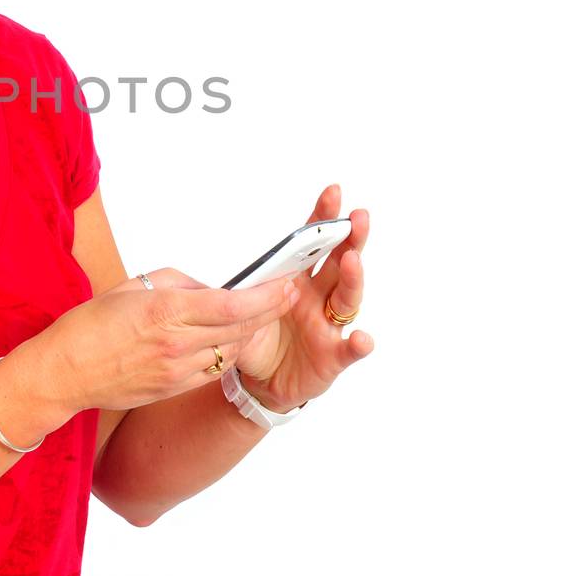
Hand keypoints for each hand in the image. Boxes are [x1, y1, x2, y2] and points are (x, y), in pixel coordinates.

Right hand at [34, 266, 298, 415]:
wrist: (64, 373)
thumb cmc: (90, 325)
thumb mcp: (132, 286)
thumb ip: (177, 283)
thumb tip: (209, 288)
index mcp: (165, 311)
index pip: (231, 303)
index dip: (265, 296)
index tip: (284, 284)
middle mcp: (177, 343)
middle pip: (240, 327)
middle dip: (269, 311)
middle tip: (287, 295)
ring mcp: (177, 371)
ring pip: (231, 350)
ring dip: (249, 332)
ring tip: (260, 315)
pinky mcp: (174, 388)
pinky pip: (213, 369)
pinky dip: (227, 352)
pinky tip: (231, 340)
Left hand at [230, 184, 373, 411]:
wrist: (259, 382)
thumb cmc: (255, 340)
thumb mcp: (240, 311)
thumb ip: (238, 291)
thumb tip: (213, 271)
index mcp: (296, 280)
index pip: (312, 244)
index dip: (322, 219)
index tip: (332, 192)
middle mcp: (318, 297)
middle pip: (340, 261)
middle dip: (349, 238)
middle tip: (356, 217)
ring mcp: (328, 325)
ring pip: (347, 298)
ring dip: (353, 278)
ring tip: (352, 261)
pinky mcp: (332, 356)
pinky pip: (348, 350)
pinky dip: (357, 344)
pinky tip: (362, 338)